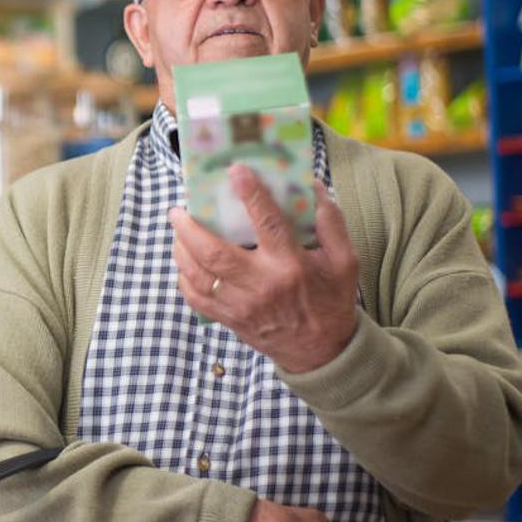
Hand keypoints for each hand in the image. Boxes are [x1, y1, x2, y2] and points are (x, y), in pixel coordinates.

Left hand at [168, 164, 358, 372]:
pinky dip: (184, 279)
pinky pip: (197, 299)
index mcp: (291, 265)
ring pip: (199, 276)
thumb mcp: (344, 260)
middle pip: (215, 253)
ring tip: (177, 231)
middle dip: (190, 228)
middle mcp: (262, 285)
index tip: (235, 170)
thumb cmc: (331, 299)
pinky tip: (183, 263)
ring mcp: (242, 306)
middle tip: (178, 209)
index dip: (250, 194)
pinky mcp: (231, 320)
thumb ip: (330, 222)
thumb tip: (312, 185)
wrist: (323, 352)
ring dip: (181, 251)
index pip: (267, 223)